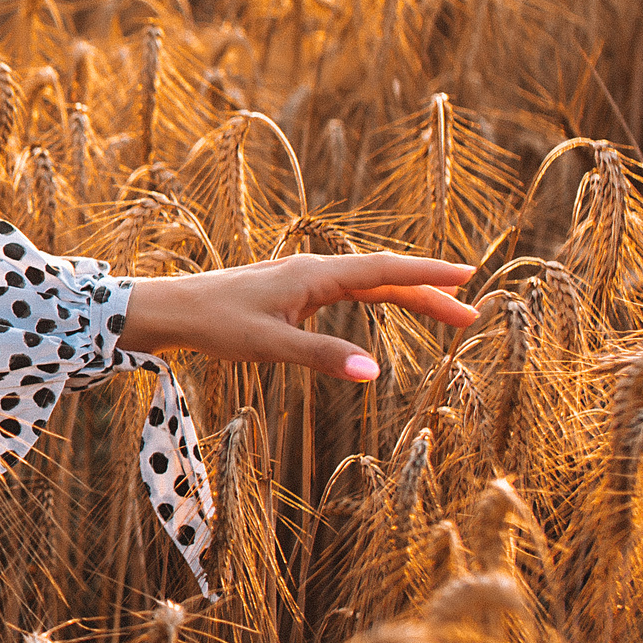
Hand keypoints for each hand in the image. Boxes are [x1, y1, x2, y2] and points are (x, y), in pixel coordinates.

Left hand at [119, 253, 479, 380]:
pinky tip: (384, 305)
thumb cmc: (214, 325)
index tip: (470, 276)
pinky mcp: (289, 291)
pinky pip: (347, 290)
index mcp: (313, 275)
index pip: (384, 271)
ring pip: (366, 284)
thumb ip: (321, 357)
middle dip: (429, 294)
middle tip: (471, 317)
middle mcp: (312, 270)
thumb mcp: (268, 345)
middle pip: (383, 277)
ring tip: (445, 314)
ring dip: (406, 295)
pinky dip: (376, 297)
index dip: (428, 275)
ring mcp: (301, 279)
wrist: (170, 310)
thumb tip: (374, 373)